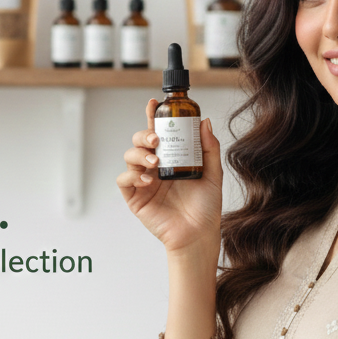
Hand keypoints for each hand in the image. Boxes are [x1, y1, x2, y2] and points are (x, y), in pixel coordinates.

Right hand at [116, 98, 222, 256]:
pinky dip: (133, 176)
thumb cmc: (206, 208)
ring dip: (139, 154)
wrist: (199, 234)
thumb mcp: (213, 174)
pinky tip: (148, 179)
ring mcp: (143, 182)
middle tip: (156, 140)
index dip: (153, 117)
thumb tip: (205, 122)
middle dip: (143, 135)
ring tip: (155, 162)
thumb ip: (209, 148)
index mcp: (171, 159)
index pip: (159, 133)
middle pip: (139, 142)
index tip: (155, 104)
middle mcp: (155, 168)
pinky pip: (124, 181)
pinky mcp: (135, 198)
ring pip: (129, 157)